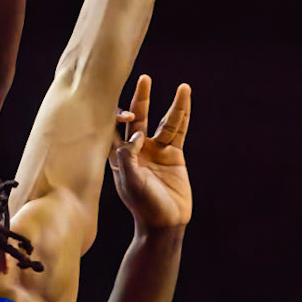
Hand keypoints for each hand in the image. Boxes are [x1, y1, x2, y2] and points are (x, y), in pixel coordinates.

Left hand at [109, 75, 191, 230]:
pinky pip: (179, 131)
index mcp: (120, 155)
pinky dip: (184, 116)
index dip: (118, 115)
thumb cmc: (143, 206)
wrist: (165, 222)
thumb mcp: (131, 183)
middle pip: (138, 118)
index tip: (127, 115)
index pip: (114, 127)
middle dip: (140, 99)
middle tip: (144, 79)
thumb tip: (136, 134)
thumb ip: (129, 157)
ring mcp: (156, 150)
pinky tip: (187, 101)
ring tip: (183, 87)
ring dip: (172, 105)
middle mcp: (137, 149)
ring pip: (163, 122)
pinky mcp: (174, 155)